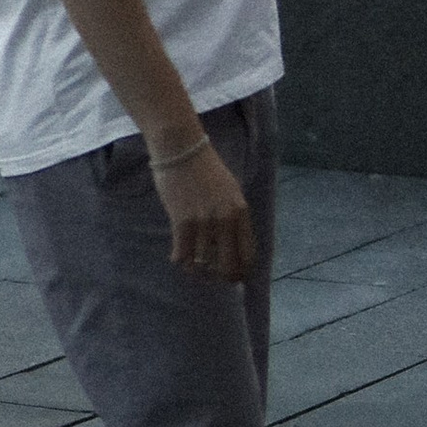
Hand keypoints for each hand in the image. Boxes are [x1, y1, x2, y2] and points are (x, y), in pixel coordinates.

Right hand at [150, 133, 256, 280]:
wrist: (182, 149)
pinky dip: (180, 260)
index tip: (232, 277)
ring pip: (203, 265)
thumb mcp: (230, 190)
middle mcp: (226, 219)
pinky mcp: (182, 222)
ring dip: (197, 269)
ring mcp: (204, 222)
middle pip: (228, 266)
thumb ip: (234, 216)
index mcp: (241, 211)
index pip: (248, 254)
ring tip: (192, 265)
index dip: (241, 271)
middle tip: (211, 276)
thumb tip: (233, 246)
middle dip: (221, 277)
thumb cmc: (206, 168)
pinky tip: (177, 256)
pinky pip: (182, 256)